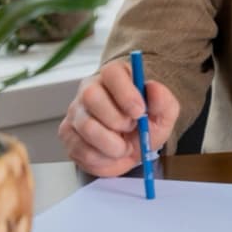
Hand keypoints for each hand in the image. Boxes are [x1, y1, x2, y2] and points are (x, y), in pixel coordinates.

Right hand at [58, 60, 179, 176]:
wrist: (133, 144)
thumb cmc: (145, 123)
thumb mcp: (163, 113)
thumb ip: (163, 100)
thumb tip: (153, 88)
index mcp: (115, 76)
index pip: (112, 73)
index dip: (126, 93)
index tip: (140, 112)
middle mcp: (90, 89)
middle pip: (92, 96)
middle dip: (116, 120)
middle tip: (131, 129)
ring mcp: (76, 111)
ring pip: (86, 126)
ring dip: (111, 143)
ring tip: (124, 145)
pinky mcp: (67, 133)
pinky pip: (80, 148)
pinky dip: (101, 158)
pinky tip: (110, 153)